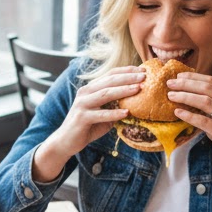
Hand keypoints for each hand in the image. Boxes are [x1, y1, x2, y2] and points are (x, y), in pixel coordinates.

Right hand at [32, 66, 144, 180]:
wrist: (66, 141)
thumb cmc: (87, 127)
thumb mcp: (103, 113)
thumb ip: (115, 106)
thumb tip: (137, 102)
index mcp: (90, 89)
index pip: (110, 74)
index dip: (126, 71)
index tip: (142, 70)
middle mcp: (85, 93)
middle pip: (109, 81)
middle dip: (128, 77)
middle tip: (144, 76)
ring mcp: (82, 104)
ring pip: (105, 94)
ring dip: (123, 90)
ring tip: (138, 89)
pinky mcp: (81, 118)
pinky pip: (101, 114)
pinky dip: (114, 113)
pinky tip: (126, 113)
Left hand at [164, 71, 211, 186]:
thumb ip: (211, 110)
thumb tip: (189, 102)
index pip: (211, 81)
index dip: (193, 77)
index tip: (178, 76)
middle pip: (206, 87)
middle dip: (186, 83)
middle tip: (169, 83)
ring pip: (204, 100)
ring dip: (185, 96)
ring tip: (170, 96)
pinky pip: (203, 120)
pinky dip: (189, 115)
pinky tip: (177, 113)